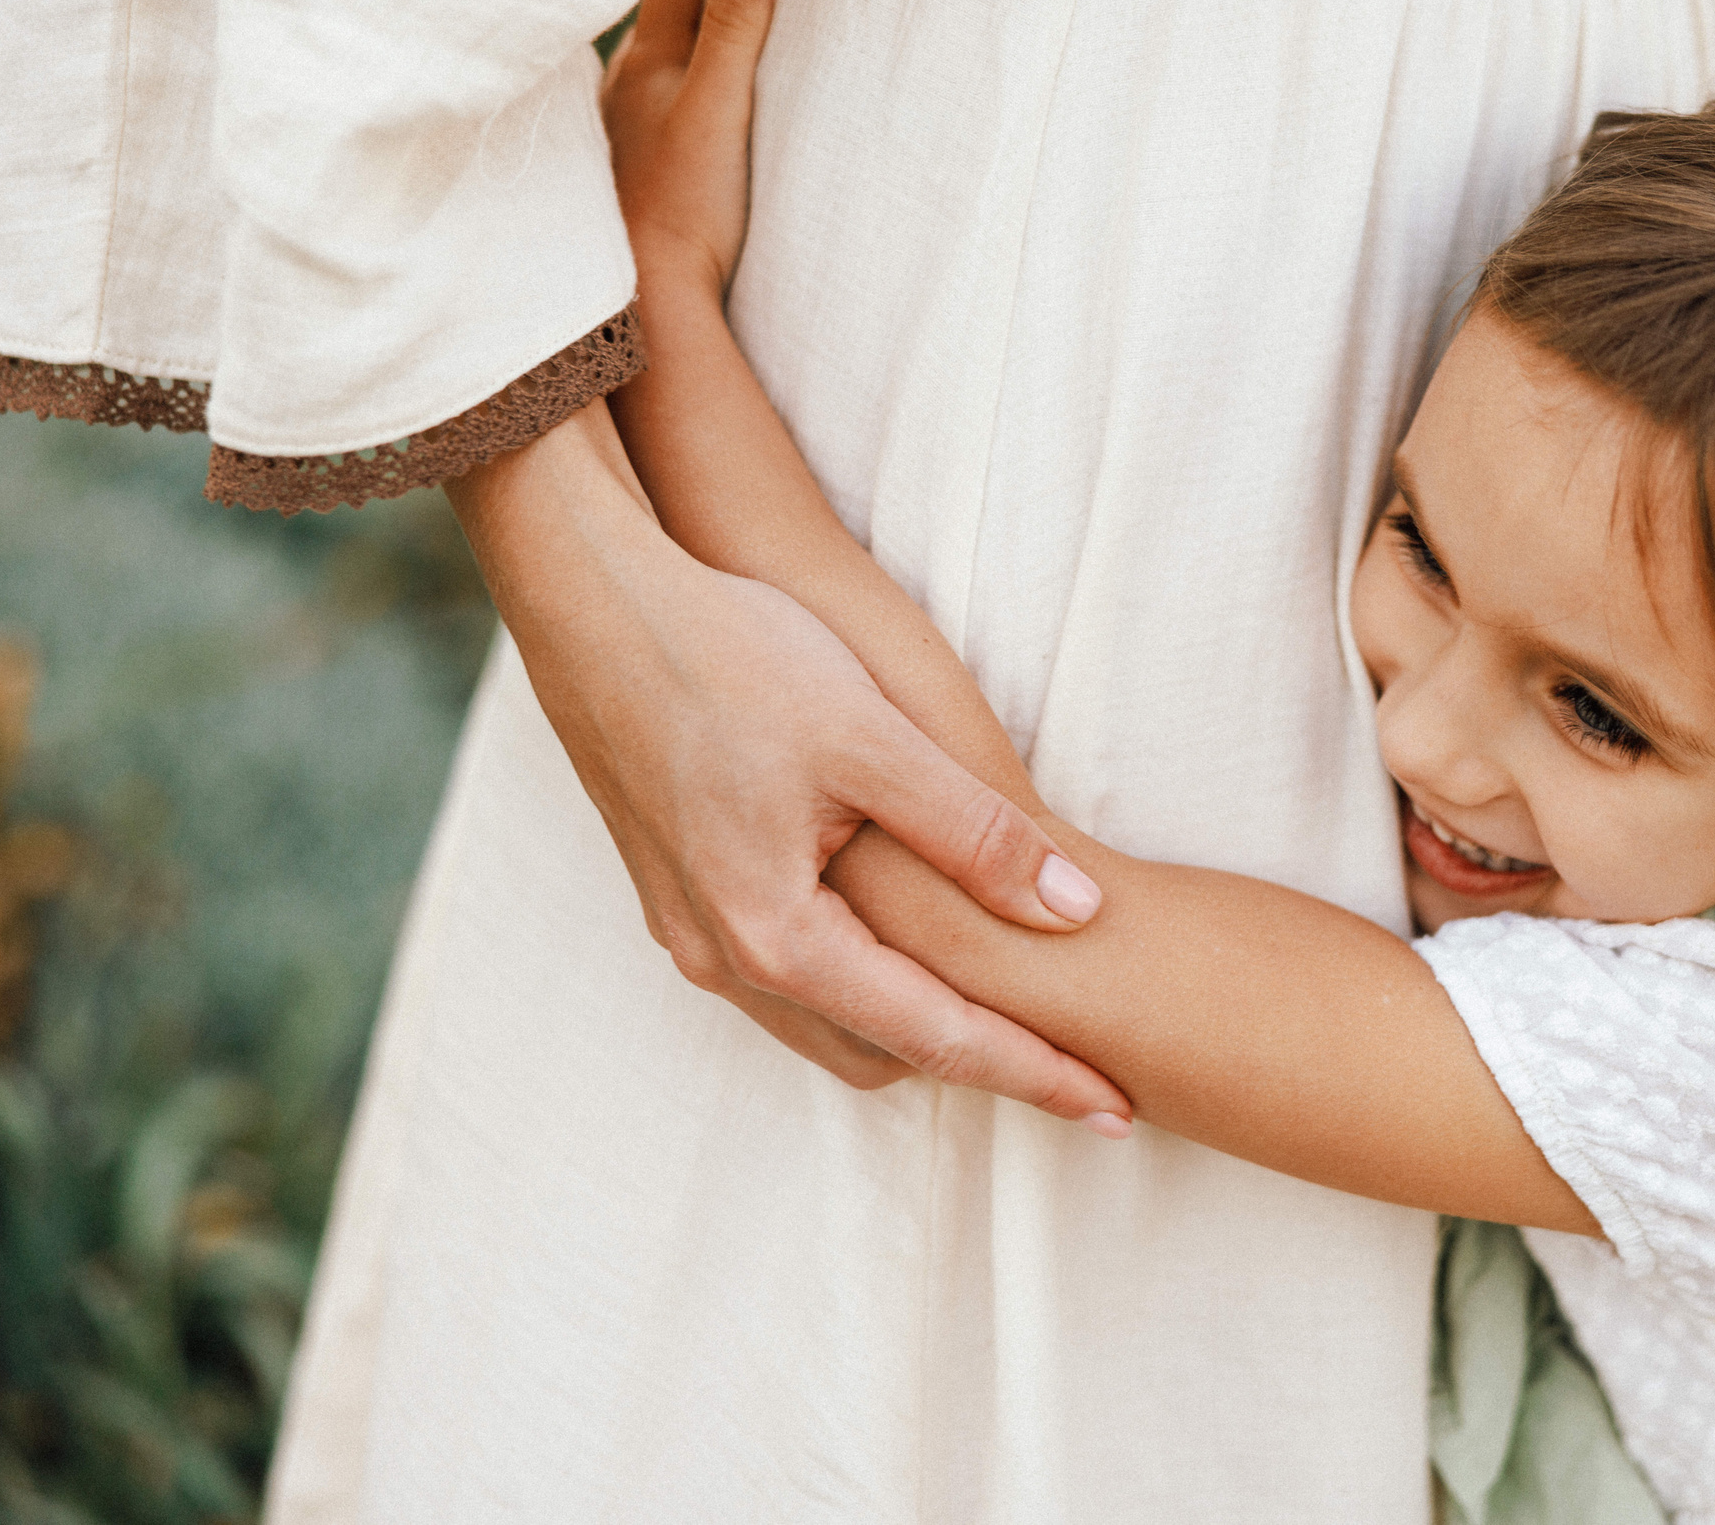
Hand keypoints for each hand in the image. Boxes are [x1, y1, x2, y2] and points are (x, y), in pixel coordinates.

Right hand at [450, 411, 1126, 1125]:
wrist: (596, 604)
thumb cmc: (733, 657)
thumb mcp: (875, 738)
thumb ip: (975, 836)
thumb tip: (1079, 913)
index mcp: (779, 935)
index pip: (940, 1038)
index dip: (1037, 1075)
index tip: (1119, 1110)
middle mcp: (727, 959)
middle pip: (884, 1053)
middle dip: (981, 1064)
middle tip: (1076, 1061)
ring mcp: (694, 932)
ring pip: (831, 1024)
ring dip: (919, 1027)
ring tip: (1010, 1012)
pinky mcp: (681, 894)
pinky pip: (789, 980)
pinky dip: (865, 986)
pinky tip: (910, 946)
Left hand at [601, 0, 770, 299]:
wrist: (654, 295)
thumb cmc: (684, 203)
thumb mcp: (719, 107)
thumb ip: (735, 30)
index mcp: (644, 64)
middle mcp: (623, 90)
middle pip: (662, 13)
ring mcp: (626, 132)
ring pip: (658, 60)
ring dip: (688, 34)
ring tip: (721, 17)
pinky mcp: (638, 172)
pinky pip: (660, 104)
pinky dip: (682, 83)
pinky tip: (692, 101)